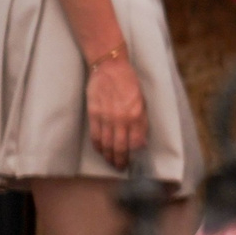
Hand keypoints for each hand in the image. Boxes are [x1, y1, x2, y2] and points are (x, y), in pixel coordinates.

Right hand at [86, 53, 146, 168]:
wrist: (110, 67)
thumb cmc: (129, 82)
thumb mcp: (142, 100)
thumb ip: (142, 121)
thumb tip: (141, 141)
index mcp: (136, 114)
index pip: (135, 142)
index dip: (135, 153)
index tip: (135, 159)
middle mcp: (120, 118)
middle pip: (119, 147)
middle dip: (121, 160)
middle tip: (121, 167)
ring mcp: (105, 118)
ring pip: (106, 144)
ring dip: (109, 156)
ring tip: (112, 162)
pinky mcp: (93, 115)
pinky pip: (95, 136)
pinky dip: (98, 147)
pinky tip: (101, 151)